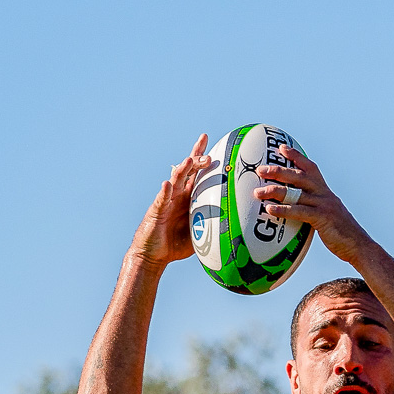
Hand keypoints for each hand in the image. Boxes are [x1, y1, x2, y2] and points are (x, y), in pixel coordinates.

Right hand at [130, 133, 211, 267]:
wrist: (153, 255)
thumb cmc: (176, 244)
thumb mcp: (200, 233)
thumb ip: (216, 226)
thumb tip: (240, 228)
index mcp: (187, 196)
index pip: (195, 172)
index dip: (200, 154)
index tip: (206, 138)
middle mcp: (176, 194)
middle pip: (186, 170)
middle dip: (196, 158)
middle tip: (208, 153)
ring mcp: (166, 201)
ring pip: (175, 180)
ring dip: (182, 169)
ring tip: (190, 160)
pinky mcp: (156, 211)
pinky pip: (161, 200)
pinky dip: (165, 192)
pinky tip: (167, 184)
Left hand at [252, 145, 373, 263]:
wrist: (359, 246)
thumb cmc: (341, 233)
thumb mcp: (328, 214)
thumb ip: (314, 208)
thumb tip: (297, 210)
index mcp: (325, 191)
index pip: (310, 168)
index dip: (296, 156)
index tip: (282, 147)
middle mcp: (324, 194)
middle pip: (299, 176)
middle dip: (278, 171)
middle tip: (260, 170)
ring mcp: (324, 205)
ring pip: (295, 193)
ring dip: (274, 191)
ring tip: (258, 192)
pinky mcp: (322, 218)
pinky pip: (298, 211)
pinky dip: (282, 210)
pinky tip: (269, 210)